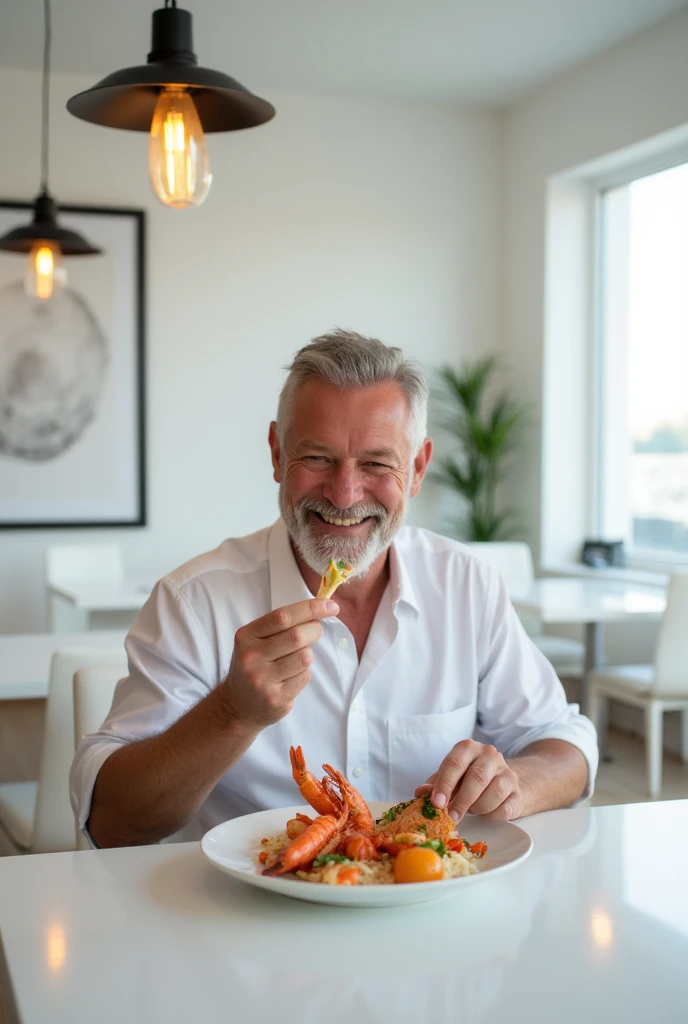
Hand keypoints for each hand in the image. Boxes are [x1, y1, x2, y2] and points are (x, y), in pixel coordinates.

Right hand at [221, 598, 337, 728]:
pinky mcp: (276, 698)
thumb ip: (282, 626)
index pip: (283, 617)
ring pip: (305, 657)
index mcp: (246, 636)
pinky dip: (303, 674)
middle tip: (315, 631)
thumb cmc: (254, 666)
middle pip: (297, 636)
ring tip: (294, 660)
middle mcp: (251, 657)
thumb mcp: (256, 641)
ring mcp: (262, 679)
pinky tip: (289, 678)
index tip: (331, 605)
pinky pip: (304, 677)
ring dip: (307, 655)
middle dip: (314, 630)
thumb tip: (320, 609)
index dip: (310, 608)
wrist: (237, 705)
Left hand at [414, 740, 523, 822]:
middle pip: (477, 777)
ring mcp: (507, 772)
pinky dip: (492, 816)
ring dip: (478, 807)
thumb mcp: (449, 778)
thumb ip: (434, 785)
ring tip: (471, 810)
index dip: (445, 784)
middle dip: (461, 800)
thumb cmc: (467, 780)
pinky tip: (485, 813)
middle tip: (451, 816)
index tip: (437, 803)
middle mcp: (489, 755)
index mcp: (467, 748)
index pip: (455, 763)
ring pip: (494, 792)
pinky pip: (505, 808)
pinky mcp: (518, 792)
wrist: (500, 783)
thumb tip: (420, 793)